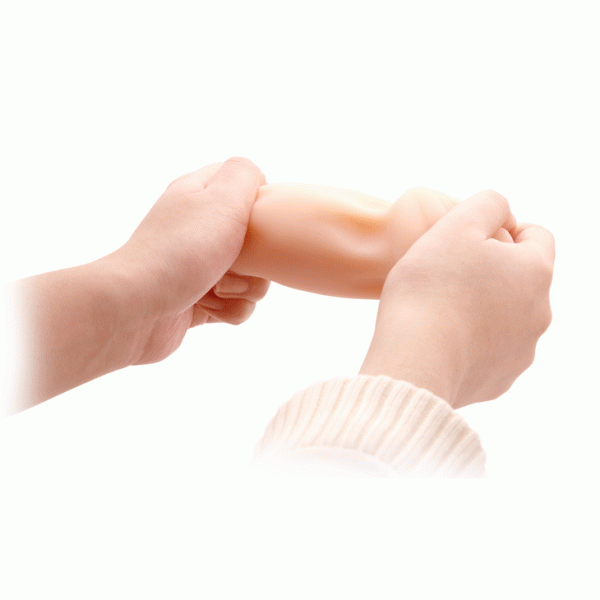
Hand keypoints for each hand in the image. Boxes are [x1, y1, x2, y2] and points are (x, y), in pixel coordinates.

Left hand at [110, 157, 269, 363]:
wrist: (135, 309)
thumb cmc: (180, 251)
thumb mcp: (221, 198)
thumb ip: (244, 175)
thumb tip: (257, 178)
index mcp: (198, 195)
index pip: (243, 187)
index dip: (258, 206)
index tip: (254, 224)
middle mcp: (197, 229)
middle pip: (256, 241)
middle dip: (256, 260)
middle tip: (233, 263)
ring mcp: (197, 267)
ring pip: (250, 279)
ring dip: (242, 290)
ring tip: (214, 289)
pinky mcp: (198, 302)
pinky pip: (234, 306)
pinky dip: (228, 311)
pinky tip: (206, 308)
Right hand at [360, 190, 554, 408]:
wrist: (415, 363)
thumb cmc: (431, 290)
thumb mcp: (455, 226)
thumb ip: (487, 205)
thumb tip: (502, 213)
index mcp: (535, 272)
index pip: (537, 236)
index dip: (504, 229)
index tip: (469, 239)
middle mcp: (540, 313)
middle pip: (521, 278)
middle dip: (491, 270)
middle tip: (447, 272)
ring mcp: (522, 351)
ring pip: (507, 317)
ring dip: (483, 307)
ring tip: (441, 308)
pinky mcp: (500, 379)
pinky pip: (490, 351)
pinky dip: (471, 342)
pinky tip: (441, 339)